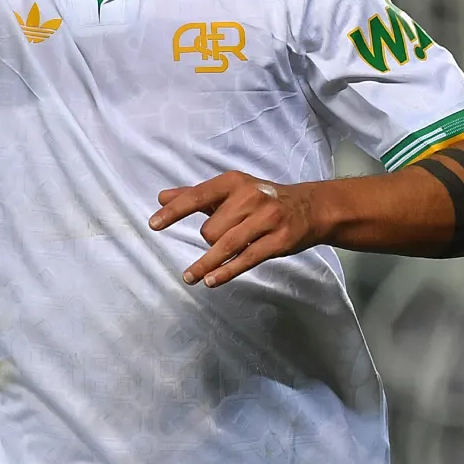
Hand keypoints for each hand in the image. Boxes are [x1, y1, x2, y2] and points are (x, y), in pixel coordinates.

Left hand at [149, 172, 324, 287]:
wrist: (310, 207)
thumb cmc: (262, 199)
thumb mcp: (231, 190)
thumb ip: (195, 195)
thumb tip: (161, 197)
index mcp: (234, 182)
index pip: (197, 197)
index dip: (174, 211)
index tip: (153, 224)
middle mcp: (250, 197)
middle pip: (210, 229)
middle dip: (209, 239)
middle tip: (224, 237)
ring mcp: (266, 219)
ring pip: (225, 245)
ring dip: (206, 264)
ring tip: (189, 277)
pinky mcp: (278, 241)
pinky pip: (245, 259)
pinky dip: (225, 272)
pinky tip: (210, 281)